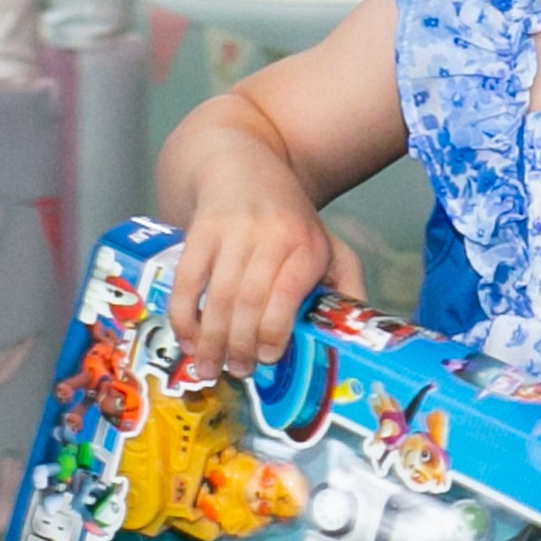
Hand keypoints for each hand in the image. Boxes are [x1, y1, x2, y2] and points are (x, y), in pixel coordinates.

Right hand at [167, 183, 358, 381]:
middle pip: (249, 298)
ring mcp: (231, 232)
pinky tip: (187, 340)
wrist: (245, 168)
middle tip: (238, 372)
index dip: (273, 329)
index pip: (287, 291)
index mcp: (306, 244)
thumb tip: (356, 335)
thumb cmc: (291, 221)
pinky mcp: (200, 231)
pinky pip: (187, 280)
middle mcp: (268, 235)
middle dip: (240, 343)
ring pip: (218, 293)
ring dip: (211, 338)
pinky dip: (184, 315)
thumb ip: (347, 286)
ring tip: (210, 368)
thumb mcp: (330, 245)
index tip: (267, 358)